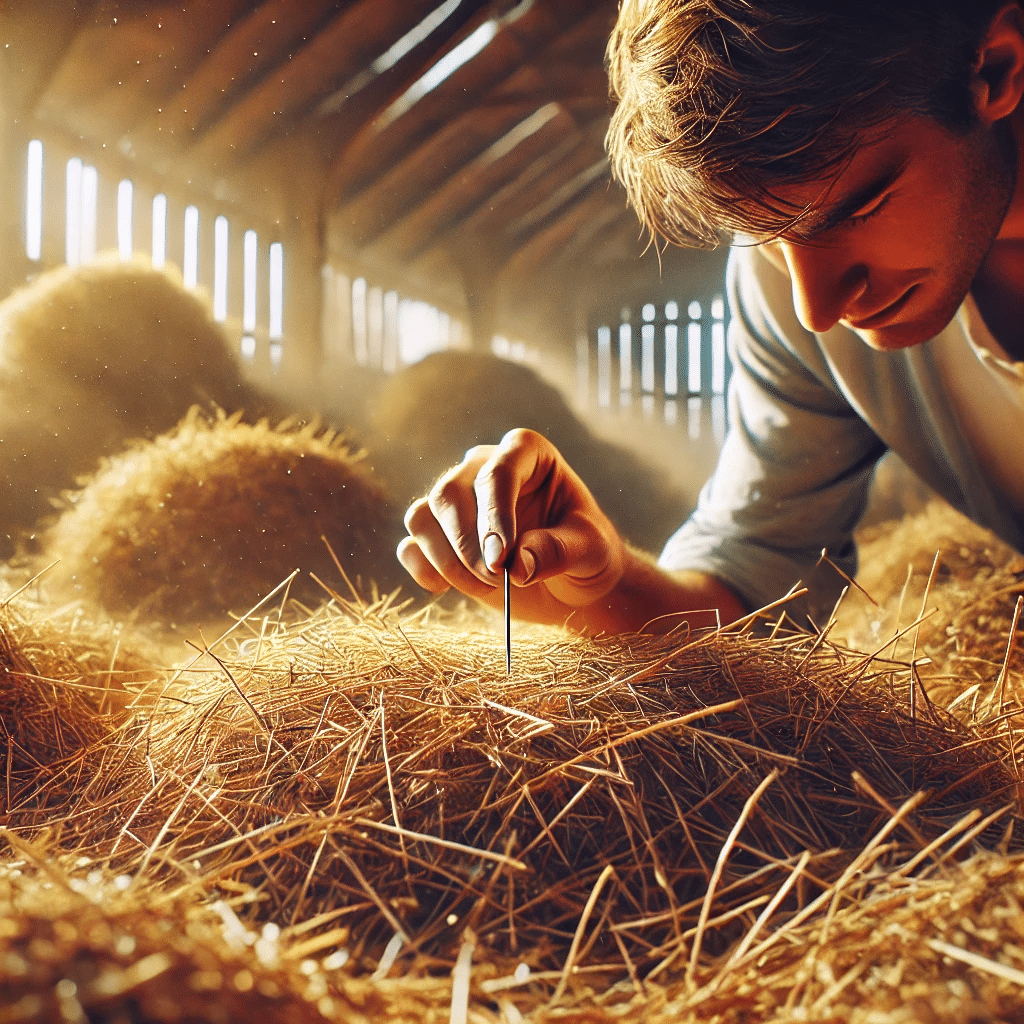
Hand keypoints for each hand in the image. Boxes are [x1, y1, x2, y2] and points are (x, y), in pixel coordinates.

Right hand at [397, 428, 626, 623]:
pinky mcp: (439, 536)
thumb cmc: (587, 552)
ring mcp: (458, 500)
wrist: (572, 581)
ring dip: (447, 560)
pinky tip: (449, 589)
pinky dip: (424, 570)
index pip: (497, 472)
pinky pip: (411, 546)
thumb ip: (558, 551)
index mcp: (526, 453)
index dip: (494, 516)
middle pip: (449, 492)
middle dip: (467, 544)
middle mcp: (484, 467)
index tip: (502, 561)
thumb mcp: (590, 549)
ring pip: (423, 516)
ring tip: (486, 586)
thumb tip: (517, 565)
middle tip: (498, 579)